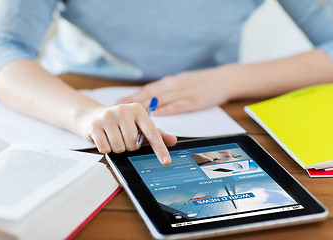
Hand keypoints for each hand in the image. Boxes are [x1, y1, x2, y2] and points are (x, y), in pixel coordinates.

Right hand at [83, 103, 176, 164]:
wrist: (94, 116)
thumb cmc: (121, 122)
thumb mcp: (139, 125)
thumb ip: (156, 133)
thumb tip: (173, 140)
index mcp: (138, 110)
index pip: (152, 132)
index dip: (160, 149)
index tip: (166, 161)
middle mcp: (124, 110)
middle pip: (133, 144)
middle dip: (129, 146)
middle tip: (124, 138)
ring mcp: (108, 116)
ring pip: (119, 147)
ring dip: (118, 148)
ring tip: (114, 137)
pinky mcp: (95, 125)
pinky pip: (105, 148)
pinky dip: (106, 148)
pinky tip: (105, 138)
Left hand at [117, 64, 241, 114]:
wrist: (225, 79)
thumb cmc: (203, 81)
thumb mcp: (184, 80)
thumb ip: (169, 88)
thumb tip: (154, 96)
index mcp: (171, 81)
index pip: (148, 89)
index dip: (133, 95)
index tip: (120, 101)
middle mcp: (174, 85)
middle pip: (150, 94)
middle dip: (133, 101)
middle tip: (119, 108)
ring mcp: (184, 93)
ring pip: (161, 100)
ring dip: (144, 107)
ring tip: (131, 113)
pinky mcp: (194, 101)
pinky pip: (177, 106)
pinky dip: (166, 110)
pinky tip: (156, 115)